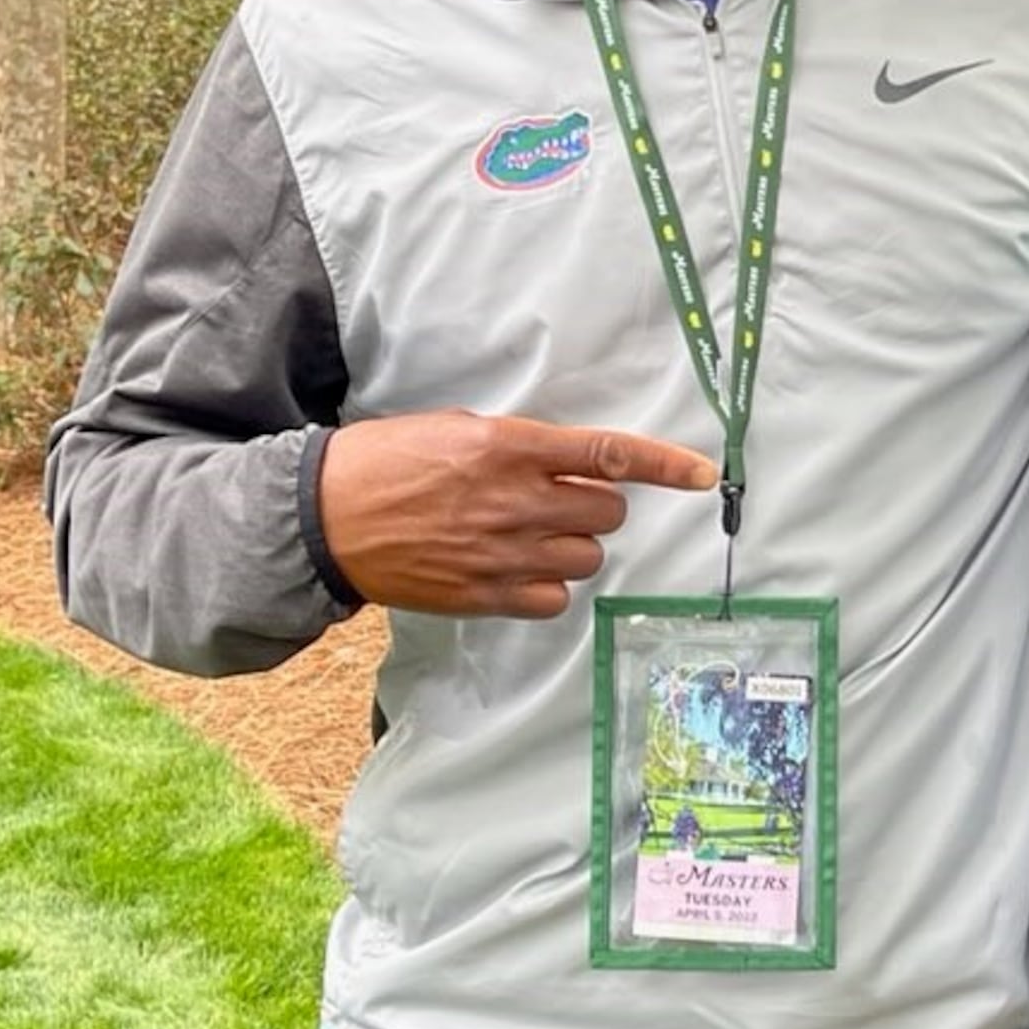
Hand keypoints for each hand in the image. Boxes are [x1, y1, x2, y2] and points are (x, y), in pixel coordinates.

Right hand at [316, 410, 717, 618]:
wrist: (325, 515)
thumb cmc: (387, 460)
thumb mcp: (456, 429)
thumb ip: (518, 447)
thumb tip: (566, 462)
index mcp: (508, 446)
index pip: (606, 454)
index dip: (664, 465)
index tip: (702, 474)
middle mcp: (514, 500)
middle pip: (605, 512)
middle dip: (594, 504)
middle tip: (559, 500)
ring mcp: (501, 553)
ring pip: (586, 557)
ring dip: (572, 544)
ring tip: (529, 535)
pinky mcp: (484, 594)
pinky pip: (553, 599)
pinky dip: (548, 587)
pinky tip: (519, 570)